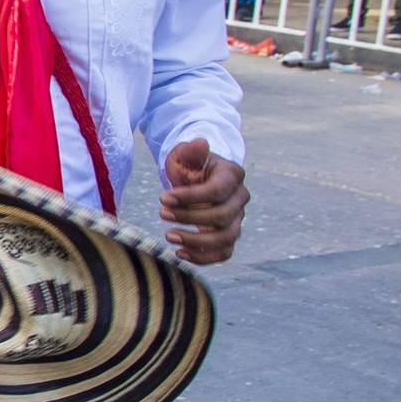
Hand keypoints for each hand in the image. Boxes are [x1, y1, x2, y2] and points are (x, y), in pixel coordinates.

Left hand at [159, 137, 247, 264]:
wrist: (195, 178)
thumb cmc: (189, 165)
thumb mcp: (186, 154)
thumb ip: (192, 150)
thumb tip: (199, 143)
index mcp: (232, 175)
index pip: (217, 191)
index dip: (190, 197)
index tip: (162, 197)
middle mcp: (240, 198)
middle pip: (222, 217)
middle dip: (189, 217)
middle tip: (161, 213)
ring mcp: (237, 219)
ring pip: (226, 238)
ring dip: (196, 241)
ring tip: (168, 235)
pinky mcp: (228, 235)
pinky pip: (224, 253)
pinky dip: (203, 258)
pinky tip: (178, 253)